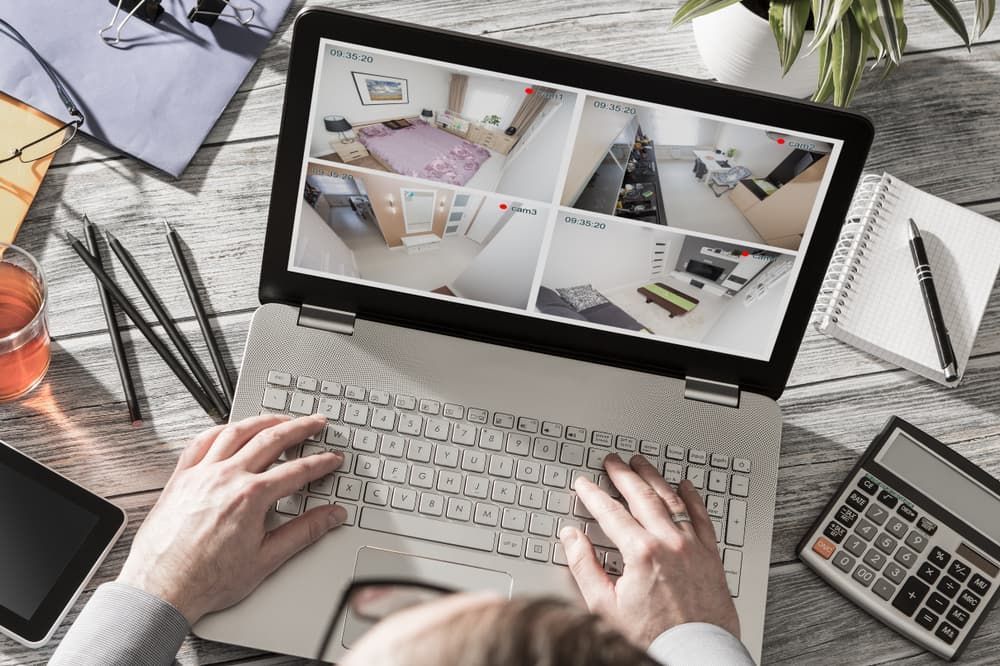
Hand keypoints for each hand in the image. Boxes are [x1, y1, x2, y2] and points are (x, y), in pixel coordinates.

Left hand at [117, 413, 346, 623]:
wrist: (161, 589)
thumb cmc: (206, 579)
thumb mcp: (266, 559)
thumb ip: (304, 532)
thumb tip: (331, 517)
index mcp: (250, 497)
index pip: (297, 471)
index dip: (321, 462)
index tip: (332, 459)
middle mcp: (226, 477)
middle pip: (271, 439)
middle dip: (300, 428)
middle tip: (316, 422)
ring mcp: (201, 473)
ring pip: (237, 432)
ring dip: (263, 421)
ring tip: (280, 419)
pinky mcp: (181, 477)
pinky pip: (202, 441)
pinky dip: (221, 430)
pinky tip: (232, 429)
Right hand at [559, 453, 737, 646]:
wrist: (693, 653)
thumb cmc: (652, 636)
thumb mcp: (605, 606)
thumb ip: (584, 566)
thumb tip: (571, 538)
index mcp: (641, 552)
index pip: (611, 512)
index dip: (593, 495)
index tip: (584, 484)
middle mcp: (669, 543)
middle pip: (641, 496)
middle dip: (624, 475)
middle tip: (613, 461)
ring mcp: (693, 547)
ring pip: (671, 500)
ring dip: (653, 478)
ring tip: (642, 464)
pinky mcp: (710, 556)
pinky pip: (701, 517)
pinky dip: (692, 498)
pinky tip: (685, 486)